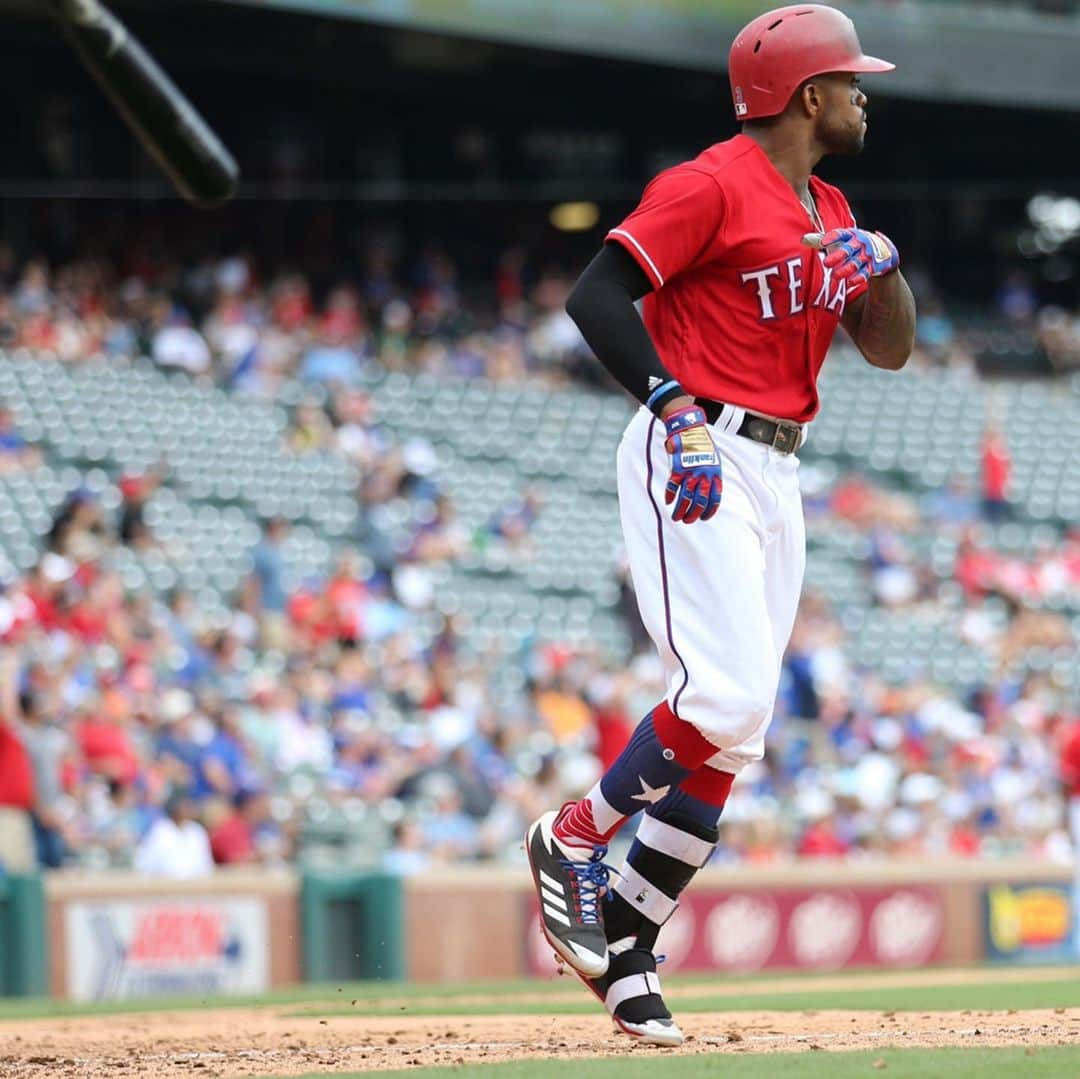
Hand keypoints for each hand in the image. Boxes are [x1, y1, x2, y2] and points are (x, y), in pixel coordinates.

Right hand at [662, 406, 722, 523]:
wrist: (690, 428)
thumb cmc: (702, 444)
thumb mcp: (714, 459)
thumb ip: (712, 475)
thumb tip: (708, 491)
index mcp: (715, 474)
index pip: (715, 499)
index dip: (709, 511)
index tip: (703, 518)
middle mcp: (704, 476)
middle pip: (699, 502)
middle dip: (693, 514)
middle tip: (687, 520)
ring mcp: (690, 473)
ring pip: (685, 498)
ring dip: (680, 510)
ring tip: (676, 517)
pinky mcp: (677, 469)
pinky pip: (673, 487)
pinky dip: (670, 496)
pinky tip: (668, 502)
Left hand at [804, 228, 898, 287]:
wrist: (883, 251)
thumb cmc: (854, 245)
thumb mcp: (841, 240)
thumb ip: (822, 240)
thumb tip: (803, 240)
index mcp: (851, 235)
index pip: (841, 234)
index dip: (832, 238)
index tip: (822, 243)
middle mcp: (860, 243)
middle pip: (849, 249)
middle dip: (838, 255)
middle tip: (826, 263)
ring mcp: (867, 254)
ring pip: (856, 262)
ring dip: (846, 269)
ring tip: (834, 276)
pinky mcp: (874, 266)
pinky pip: (866, 272)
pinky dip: (859, 277)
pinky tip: (850, 282)